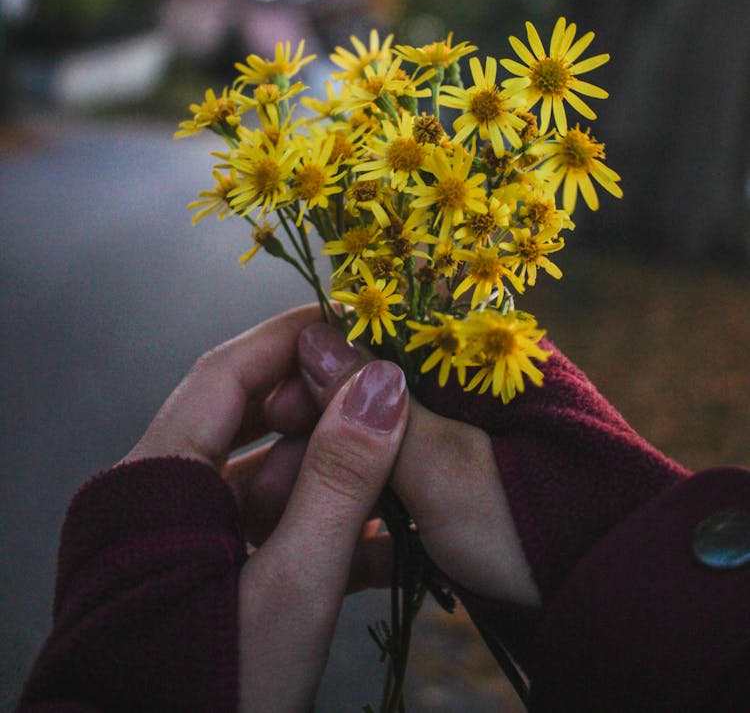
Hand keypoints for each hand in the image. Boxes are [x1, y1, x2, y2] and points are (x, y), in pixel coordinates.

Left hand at [123, 305, 408, 712]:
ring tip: (402, 479)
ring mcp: (185, 544)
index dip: (292, 338)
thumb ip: (338, 480)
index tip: (357, 321)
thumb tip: (383, 380)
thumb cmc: (212, 691)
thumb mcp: (292, 585)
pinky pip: (269, 534)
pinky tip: (386, 547)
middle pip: (250, 423)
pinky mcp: (209, 584)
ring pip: (266, 481)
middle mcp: (163, 500)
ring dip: (333, 479)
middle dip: (325, 414)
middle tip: (393, 406)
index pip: (227, 373)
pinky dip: (321, 532)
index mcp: (158, 481)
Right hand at [264, 319, 540, 611]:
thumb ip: (375, 404)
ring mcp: (472, 424)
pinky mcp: (467, 471)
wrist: (608, 599)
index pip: (387, 322)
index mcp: (483, 349)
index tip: (279, 397)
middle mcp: (476, 374)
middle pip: (377, 377)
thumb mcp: (444, 465)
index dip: (326, 354)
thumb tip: (315, 338)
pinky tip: (331, 515)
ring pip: (382, 424)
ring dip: (336, 458)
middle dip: (322, 417)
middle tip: (275, 469)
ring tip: (287, 501)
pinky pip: (402, 461)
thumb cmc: (530, 525)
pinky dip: (366, 483)